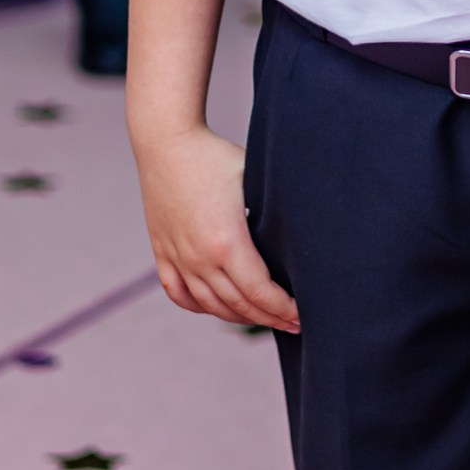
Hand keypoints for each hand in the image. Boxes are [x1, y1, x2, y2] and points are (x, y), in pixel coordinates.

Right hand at [136, 125, 297, 329]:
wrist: (166, 142)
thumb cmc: (216, 157)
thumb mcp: (255, 180)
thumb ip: (276, 214)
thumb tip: (307, 236)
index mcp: (227, 243)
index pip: (260, 293)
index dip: (283, 310)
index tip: (302, 316)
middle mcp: (199, 258)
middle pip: (239, 305)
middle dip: (270, 319)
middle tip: (293, 326)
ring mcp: (178, 258)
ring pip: (211, 305)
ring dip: (240, 317)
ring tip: (263, 319)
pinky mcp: (162, 252)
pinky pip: (179, 294)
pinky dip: (201, 307)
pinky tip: (218, 308)